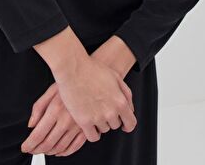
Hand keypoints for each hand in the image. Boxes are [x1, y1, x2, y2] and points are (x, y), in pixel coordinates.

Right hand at [21, 40, 135, 156]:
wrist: (73, 68)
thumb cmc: (93, 69)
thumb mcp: (116, 77)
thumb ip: (126, 94)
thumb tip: (130, 109)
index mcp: (120, 101)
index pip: (131, 123)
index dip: (128, 125)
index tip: (124, 126)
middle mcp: (111, 112)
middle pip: (115, 125)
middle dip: (110, 118)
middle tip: (101, 107)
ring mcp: (97, 118)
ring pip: (103, 129)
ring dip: (100, 123)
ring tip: (92, 109)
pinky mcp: (84, 121)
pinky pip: (92, 137)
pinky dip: (92, 132)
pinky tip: (89, 124)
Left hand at [21, 82, 87, 156]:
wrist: (89, 78)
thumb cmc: (70, 82)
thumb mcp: (51, 90)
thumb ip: (38, 107)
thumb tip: (31, 125)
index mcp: (55, 110)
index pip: (38, 134)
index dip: (30, 144)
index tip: (25, 147)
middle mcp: (66, 120)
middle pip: (48, 143)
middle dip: (37, 150)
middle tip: (32, 150)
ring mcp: (78, 126)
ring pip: (61, 147)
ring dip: (49, 152)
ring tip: (43, 150)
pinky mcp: (86, 128)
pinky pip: (75, 147)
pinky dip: (65, 152)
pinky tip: (59, 151)